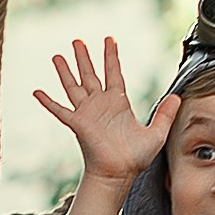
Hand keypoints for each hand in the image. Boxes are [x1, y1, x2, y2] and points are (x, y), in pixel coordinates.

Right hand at [33, 37, 178, 188]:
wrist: (119, 174)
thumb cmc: (135, 158)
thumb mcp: (156, 133)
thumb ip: (165, 114)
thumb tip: (177, 97)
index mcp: (118, 103)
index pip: (113, 73)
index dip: (111, 57)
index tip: (109, 40)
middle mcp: (100, 104)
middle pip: (90, 75)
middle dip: (84, 57)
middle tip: (77, 41)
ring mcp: (87, 113)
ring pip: (73, 86)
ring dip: (65, 72)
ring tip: (58, 57)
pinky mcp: (77, 123)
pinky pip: (60, 110)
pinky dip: (48, 101)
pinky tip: (37, 92)